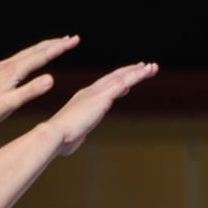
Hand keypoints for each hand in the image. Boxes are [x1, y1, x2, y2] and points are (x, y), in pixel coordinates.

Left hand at [0, 36, 79, 136]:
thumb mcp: (10, 105)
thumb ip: (31, 91)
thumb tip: (51, 79)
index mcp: (14, 71)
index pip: (42, 56)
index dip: (60, 48)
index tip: (75, 41)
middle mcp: (8, 64)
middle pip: (36, 50)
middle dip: (55, 43)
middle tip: (73, 39)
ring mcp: (2, 67)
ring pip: (28, 52)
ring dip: (45, 47)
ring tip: (58, 44)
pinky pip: (20, 58)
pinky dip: (32, 54)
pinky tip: (34, 57)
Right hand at [40, 61, 158, 155]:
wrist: (54, 135)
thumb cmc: (60, 140)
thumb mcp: (73, 136)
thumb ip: (79, 133)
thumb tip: (80, 137)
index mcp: (82, 99)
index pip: (104, 87)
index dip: (117, 82)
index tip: (128, 80)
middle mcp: (90, 92)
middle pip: (114, 78)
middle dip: (130, 72)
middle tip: (144, 67)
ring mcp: (97, 93)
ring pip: (122, 77)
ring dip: (138, 72)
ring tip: (152, 67)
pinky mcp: (103, 97)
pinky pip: (124, 82)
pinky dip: (137, 75)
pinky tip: (148, 70)